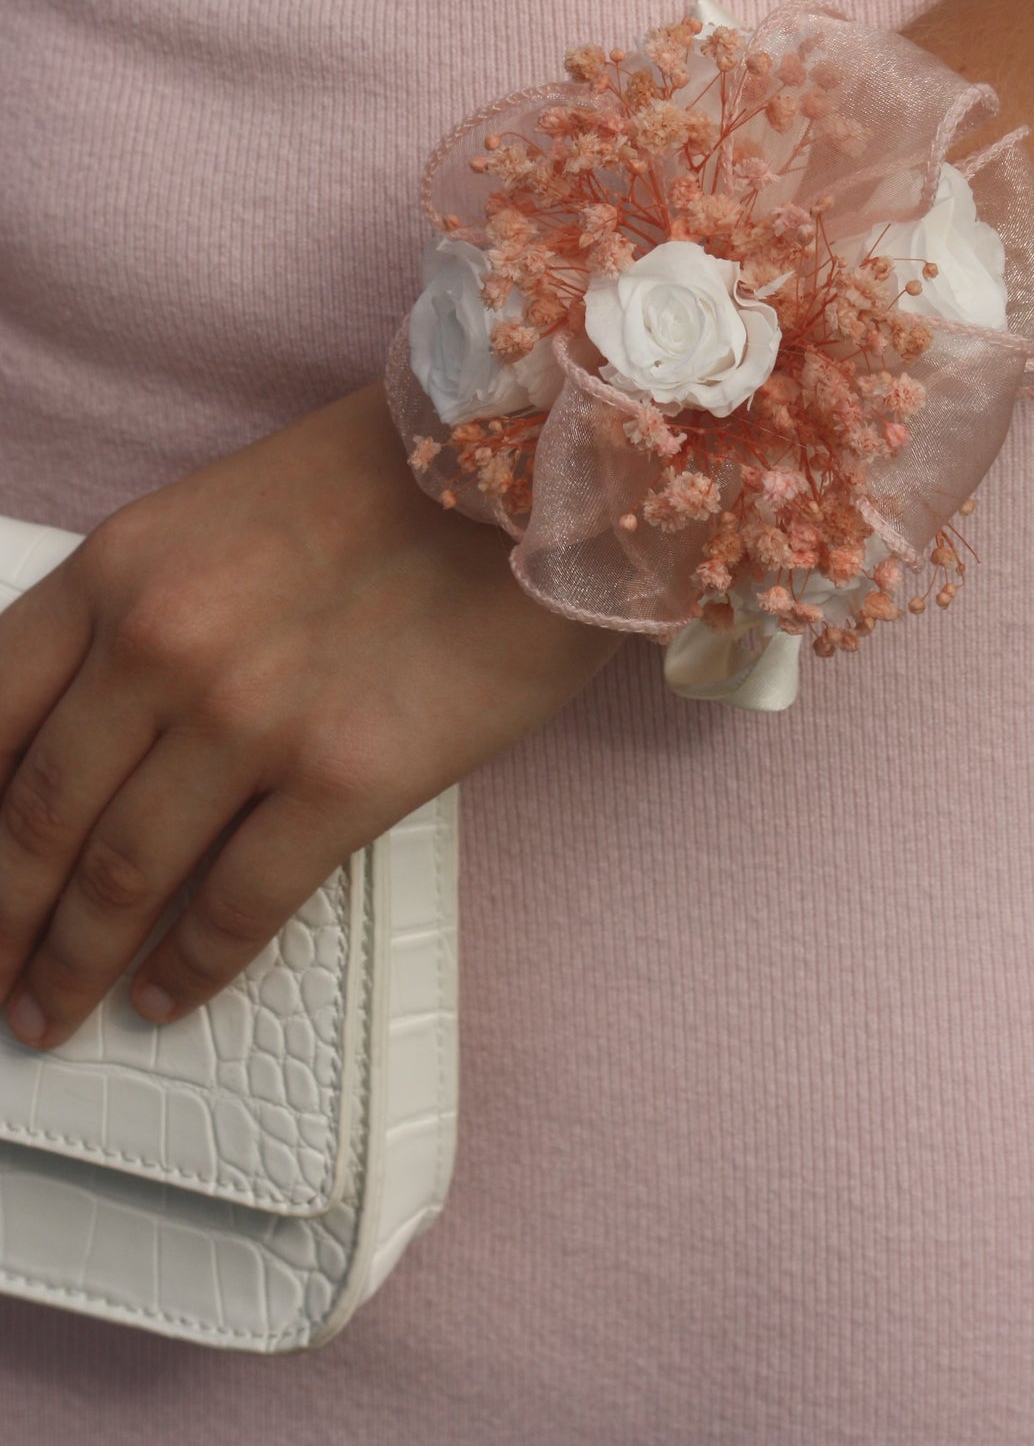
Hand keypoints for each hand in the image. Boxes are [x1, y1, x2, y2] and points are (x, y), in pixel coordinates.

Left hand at [0, 383, 621, 1049]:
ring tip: (54, 1006)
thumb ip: (140, 612)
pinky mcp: (347, 778)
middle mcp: (163, 643)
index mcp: (121, 568)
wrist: (542, 467)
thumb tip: (86, 736)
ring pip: (121, 877)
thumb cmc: (398, 480)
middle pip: (37, 818)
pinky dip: (192, 966)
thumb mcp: (220, 515)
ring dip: (73, 963)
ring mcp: (250, 716)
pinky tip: (169, 992)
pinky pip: (239, 903)